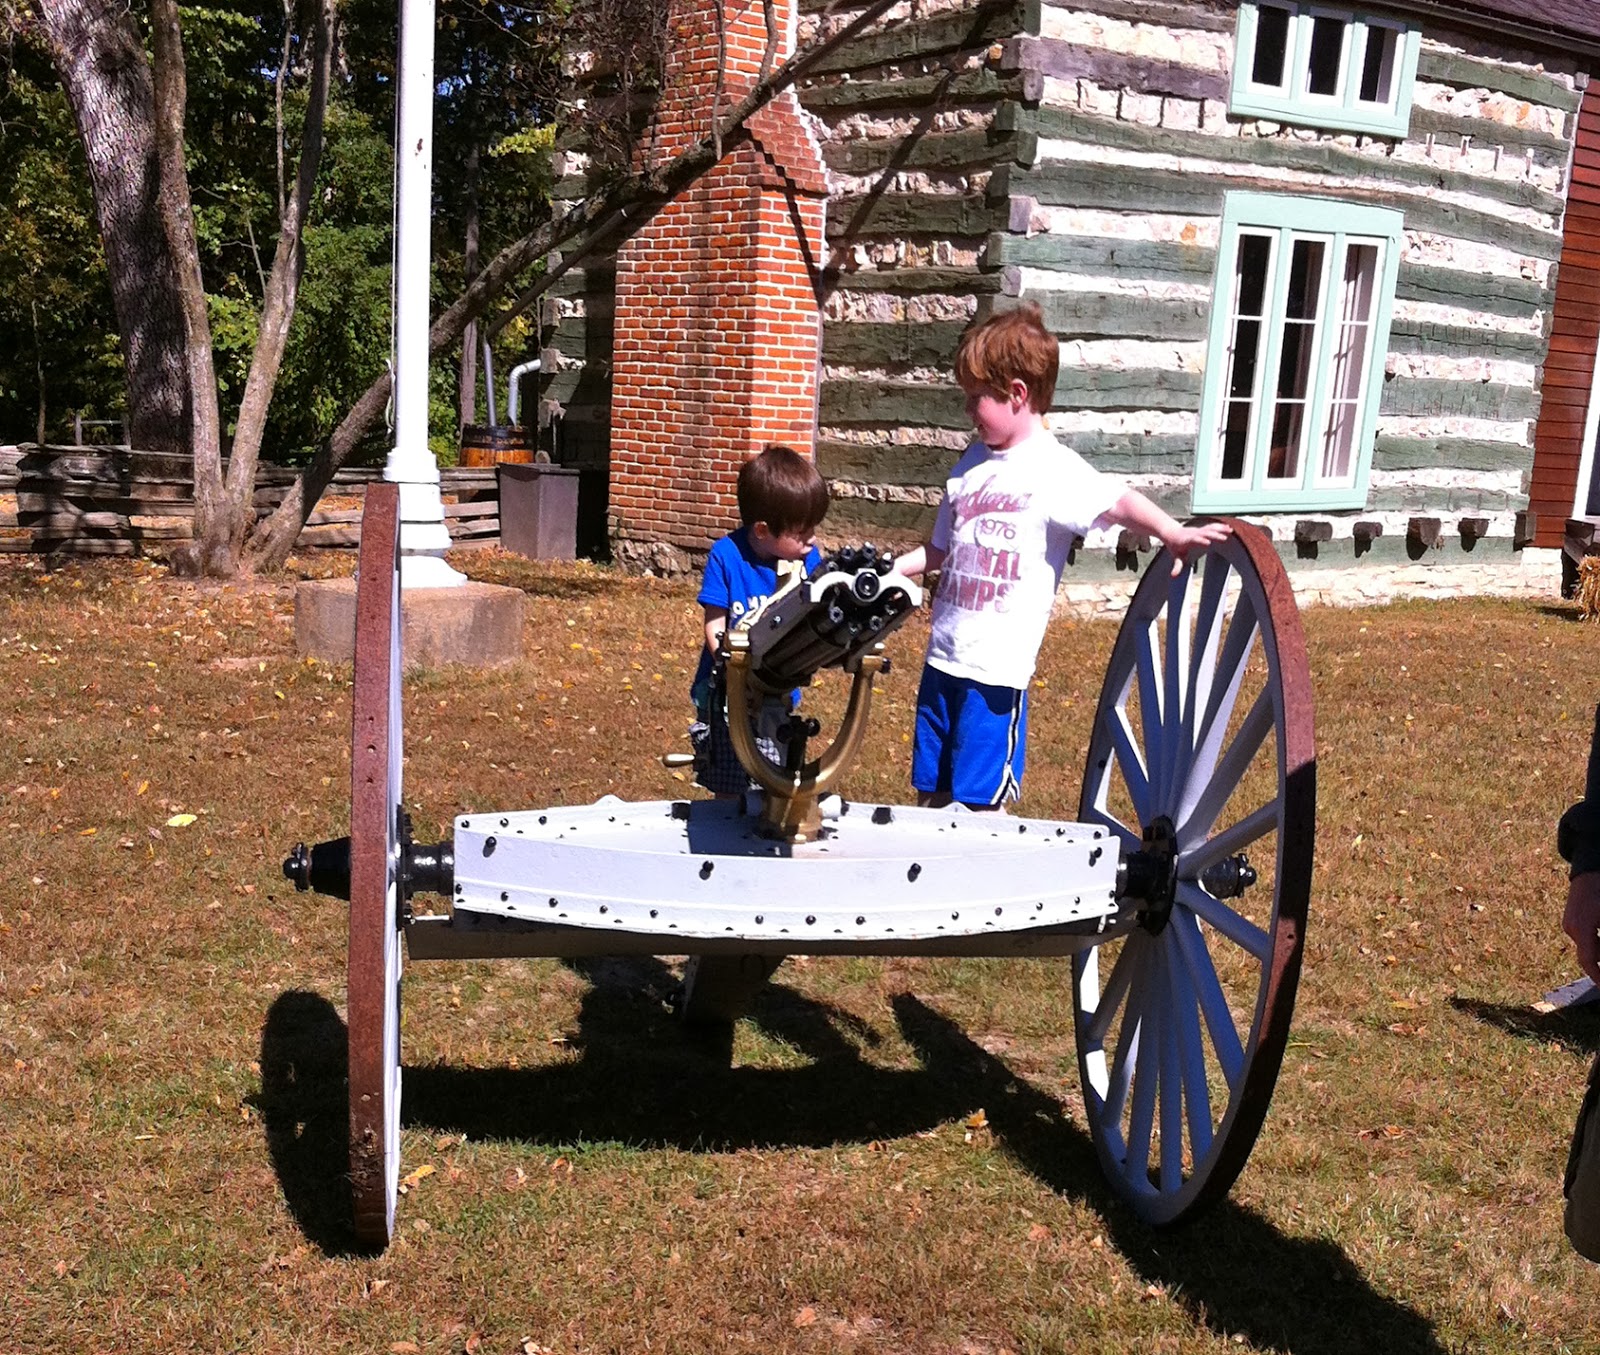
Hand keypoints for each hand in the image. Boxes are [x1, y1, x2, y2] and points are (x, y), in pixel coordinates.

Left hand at [1162, 520, 1232, 575]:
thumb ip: (1177, 565)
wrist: (1172, 533)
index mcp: (1187, 540)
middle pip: (1205, 533)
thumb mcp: (1176, 556)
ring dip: (1220, 529)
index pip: (1195, 540)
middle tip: (1224, 539)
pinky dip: (1220, 527)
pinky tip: (1229, 528)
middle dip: (1214, 535)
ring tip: (1230, 531)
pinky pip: (1212, 527)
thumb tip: (1173, 576)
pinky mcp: (1203, 529)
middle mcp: (1194, 534)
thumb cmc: (1175, 546)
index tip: (1208, 543)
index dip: (1201, 541)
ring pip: (1210, 528)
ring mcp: (1199, 530)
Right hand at [1564, 872, 1599, 987]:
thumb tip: (1599, 957)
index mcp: (1582, 928)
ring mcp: (1570, 923)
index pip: (1588, 961)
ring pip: (1587, 946)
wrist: (1591, 868)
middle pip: (1588, 955)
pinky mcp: (1572, 919)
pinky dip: (1596, 942)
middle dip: (1599, 965)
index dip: (1597, 977)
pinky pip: (1585, 937)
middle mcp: (1572, 928)